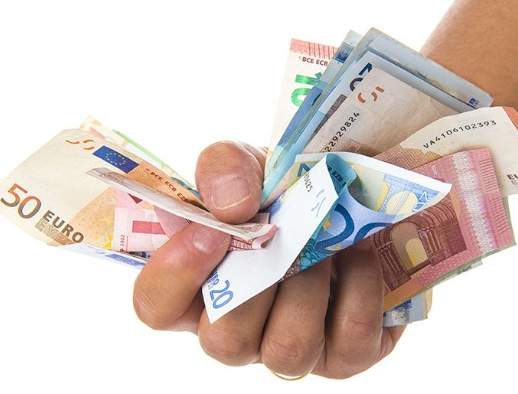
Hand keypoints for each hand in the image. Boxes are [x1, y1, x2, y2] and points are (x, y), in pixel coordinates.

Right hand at [132, 141, 406, 378]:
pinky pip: (349, 338)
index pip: (157, 306)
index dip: (176, 275)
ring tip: (329, 241)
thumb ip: (224, 168)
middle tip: (288, 226)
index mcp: (198, 288)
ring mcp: (292, 349)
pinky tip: (361, 252)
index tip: (215, 230)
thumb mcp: (250, 164)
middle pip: (224, 341)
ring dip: (310, 285)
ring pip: (287, 350)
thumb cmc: (288, 190)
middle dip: (262, 278)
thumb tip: (231, 208)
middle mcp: (239, 331)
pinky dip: (361, 286)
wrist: (355, 195)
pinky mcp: (347, 354)